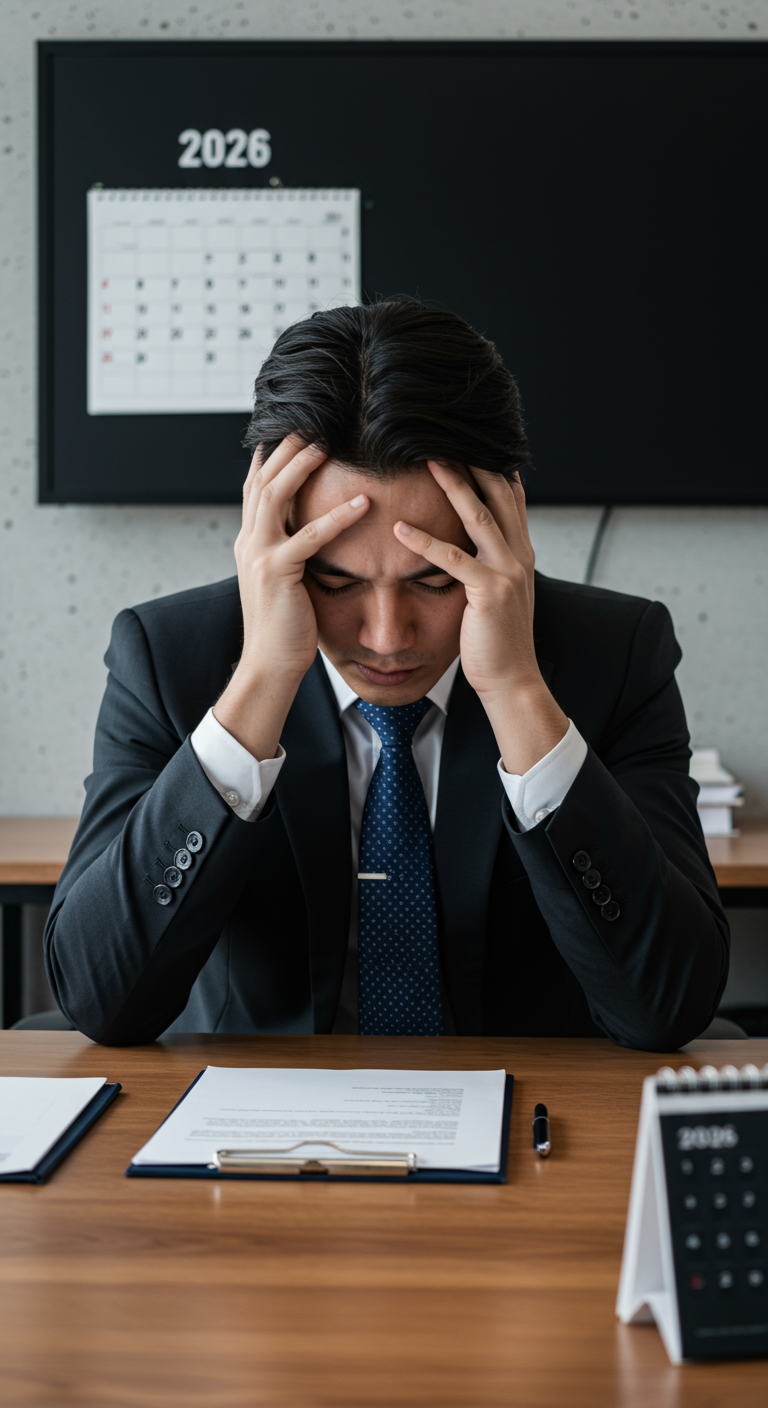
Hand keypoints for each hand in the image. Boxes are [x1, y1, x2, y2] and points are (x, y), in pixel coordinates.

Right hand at [214, 436, 368, 760]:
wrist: (270, 665)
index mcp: (250, 541)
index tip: (295, 426)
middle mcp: (248, 541)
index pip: (256, 485)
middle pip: (263, 479)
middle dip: (286, 445)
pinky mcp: (277, 573)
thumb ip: (290, 551)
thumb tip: (307, 531)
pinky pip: (309, 537)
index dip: (272, 453)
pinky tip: (363, 503)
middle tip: (314, 419)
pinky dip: (337, 516)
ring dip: (302, 465)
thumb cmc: (286, 626)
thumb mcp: (283, 580)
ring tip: (329, 443)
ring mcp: (259, 555)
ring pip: (276, 495)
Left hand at [394, 461, 567, 774]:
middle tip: (442, 434)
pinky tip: (400, 528)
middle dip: (472, 462)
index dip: (490, 465)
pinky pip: (453, 560)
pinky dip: (425, 541)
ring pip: (478, 517)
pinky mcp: (489, 593)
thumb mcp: (500, 593)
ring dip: (452, 485)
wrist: (513, 680)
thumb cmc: (497, 641)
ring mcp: (507, 572)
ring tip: (427, 460)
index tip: (465, 440)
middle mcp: (519, 555)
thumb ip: (491, 563)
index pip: (508, 495)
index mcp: (520, 552)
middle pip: (497, 494)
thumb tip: (474, 541)